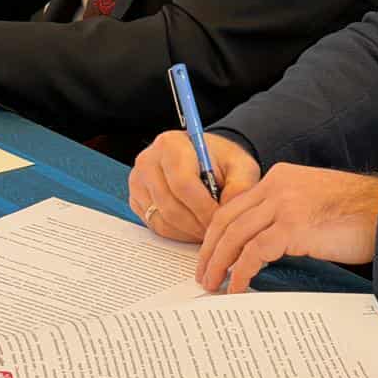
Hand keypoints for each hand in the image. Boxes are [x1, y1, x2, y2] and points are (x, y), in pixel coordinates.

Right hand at [128, 131, 259, 242]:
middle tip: (216, 231)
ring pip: (162, 220)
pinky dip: (176, 233)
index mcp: (171, 144)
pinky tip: (193, 227)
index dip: (204, 208)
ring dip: (188, 232)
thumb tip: (228, 215)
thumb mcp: (241, 167)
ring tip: (207, 229)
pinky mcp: (136, 199)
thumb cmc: (221, 161)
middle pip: (170, 206)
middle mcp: (148, 160)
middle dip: (197, 225)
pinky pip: (154, 226)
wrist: (205, 158)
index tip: (221, 220)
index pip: (183, 184)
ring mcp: (138, 181)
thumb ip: (240, 188)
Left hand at [196, 165, 377, 293]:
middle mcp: (277, 186)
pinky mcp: (293, 226)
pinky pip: (254, 252)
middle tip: (203, 273)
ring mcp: (284, 204)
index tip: (211, 253)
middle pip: (227, 218)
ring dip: (219, 262)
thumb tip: (265, 244)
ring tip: (213, 284)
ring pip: (235, 235)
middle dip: (210, 249)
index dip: (218, 232)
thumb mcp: (314, 201)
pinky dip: (242, 271)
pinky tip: (239, 286)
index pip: (236, 205)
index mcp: (280, 178)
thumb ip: (287, 213)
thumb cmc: (359, 213)